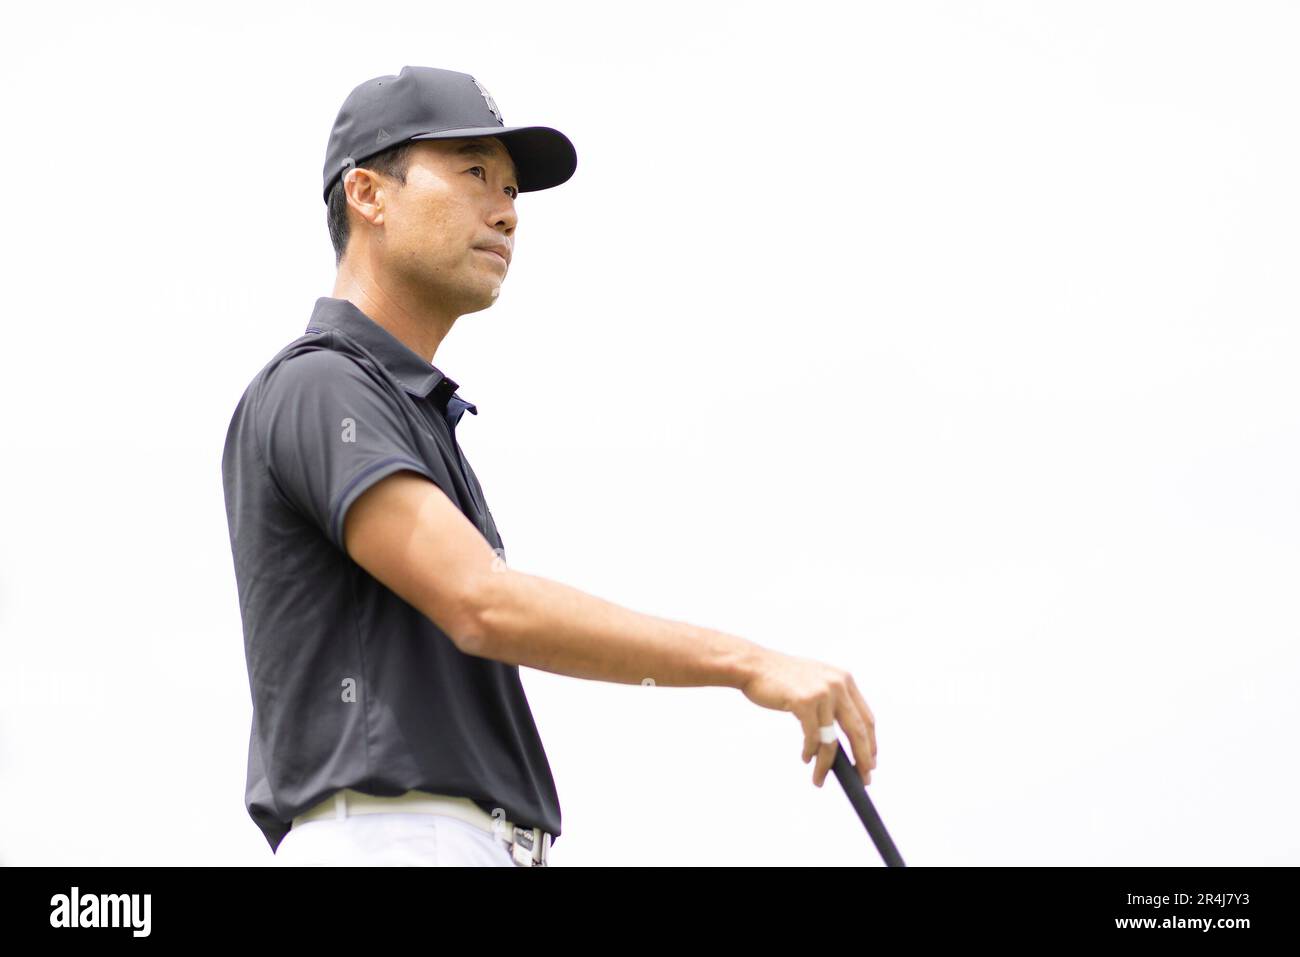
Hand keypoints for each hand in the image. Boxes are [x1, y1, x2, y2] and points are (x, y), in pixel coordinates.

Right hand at [740, 650, 876, 787]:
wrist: (755, 665)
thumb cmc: (782, 677)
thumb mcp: (817, 681)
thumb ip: (833, 700)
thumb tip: (843, 738)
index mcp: (844, 679)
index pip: (866, 718)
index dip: (870, 743)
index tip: (870, 762)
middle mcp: (838, 685)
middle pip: (858, 731)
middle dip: (862, 760)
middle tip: (863, 780)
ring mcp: (821, 693)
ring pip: (832, 741)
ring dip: (826, 764)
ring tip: (819, 778)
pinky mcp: (804, 702)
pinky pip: (812, 737)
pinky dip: (810, 752)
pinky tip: (806, 758)